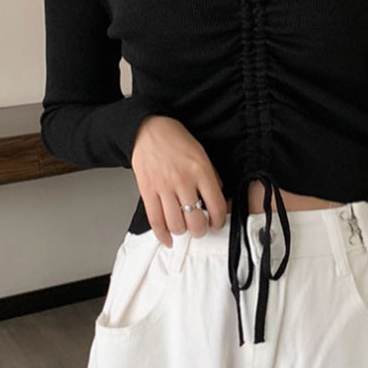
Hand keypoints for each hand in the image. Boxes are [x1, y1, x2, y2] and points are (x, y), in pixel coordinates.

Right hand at [130, 115, 226, 246]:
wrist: (148, 129)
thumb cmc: (176, 140)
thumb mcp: (202, 155)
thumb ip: (211, 178)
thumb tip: (218, 201)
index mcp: (201, 171)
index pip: (216, 206)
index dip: (219, 221)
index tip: (217, 223)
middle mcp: (183, 181)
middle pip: (196, 221)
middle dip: (200, 230)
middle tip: (200, 228)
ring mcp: (164, 187)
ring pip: (176, 224)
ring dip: (182, 231)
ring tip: (185, 228)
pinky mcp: (147, 191)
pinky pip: (155, 220)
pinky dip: (162, 235)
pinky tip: (168, 239)